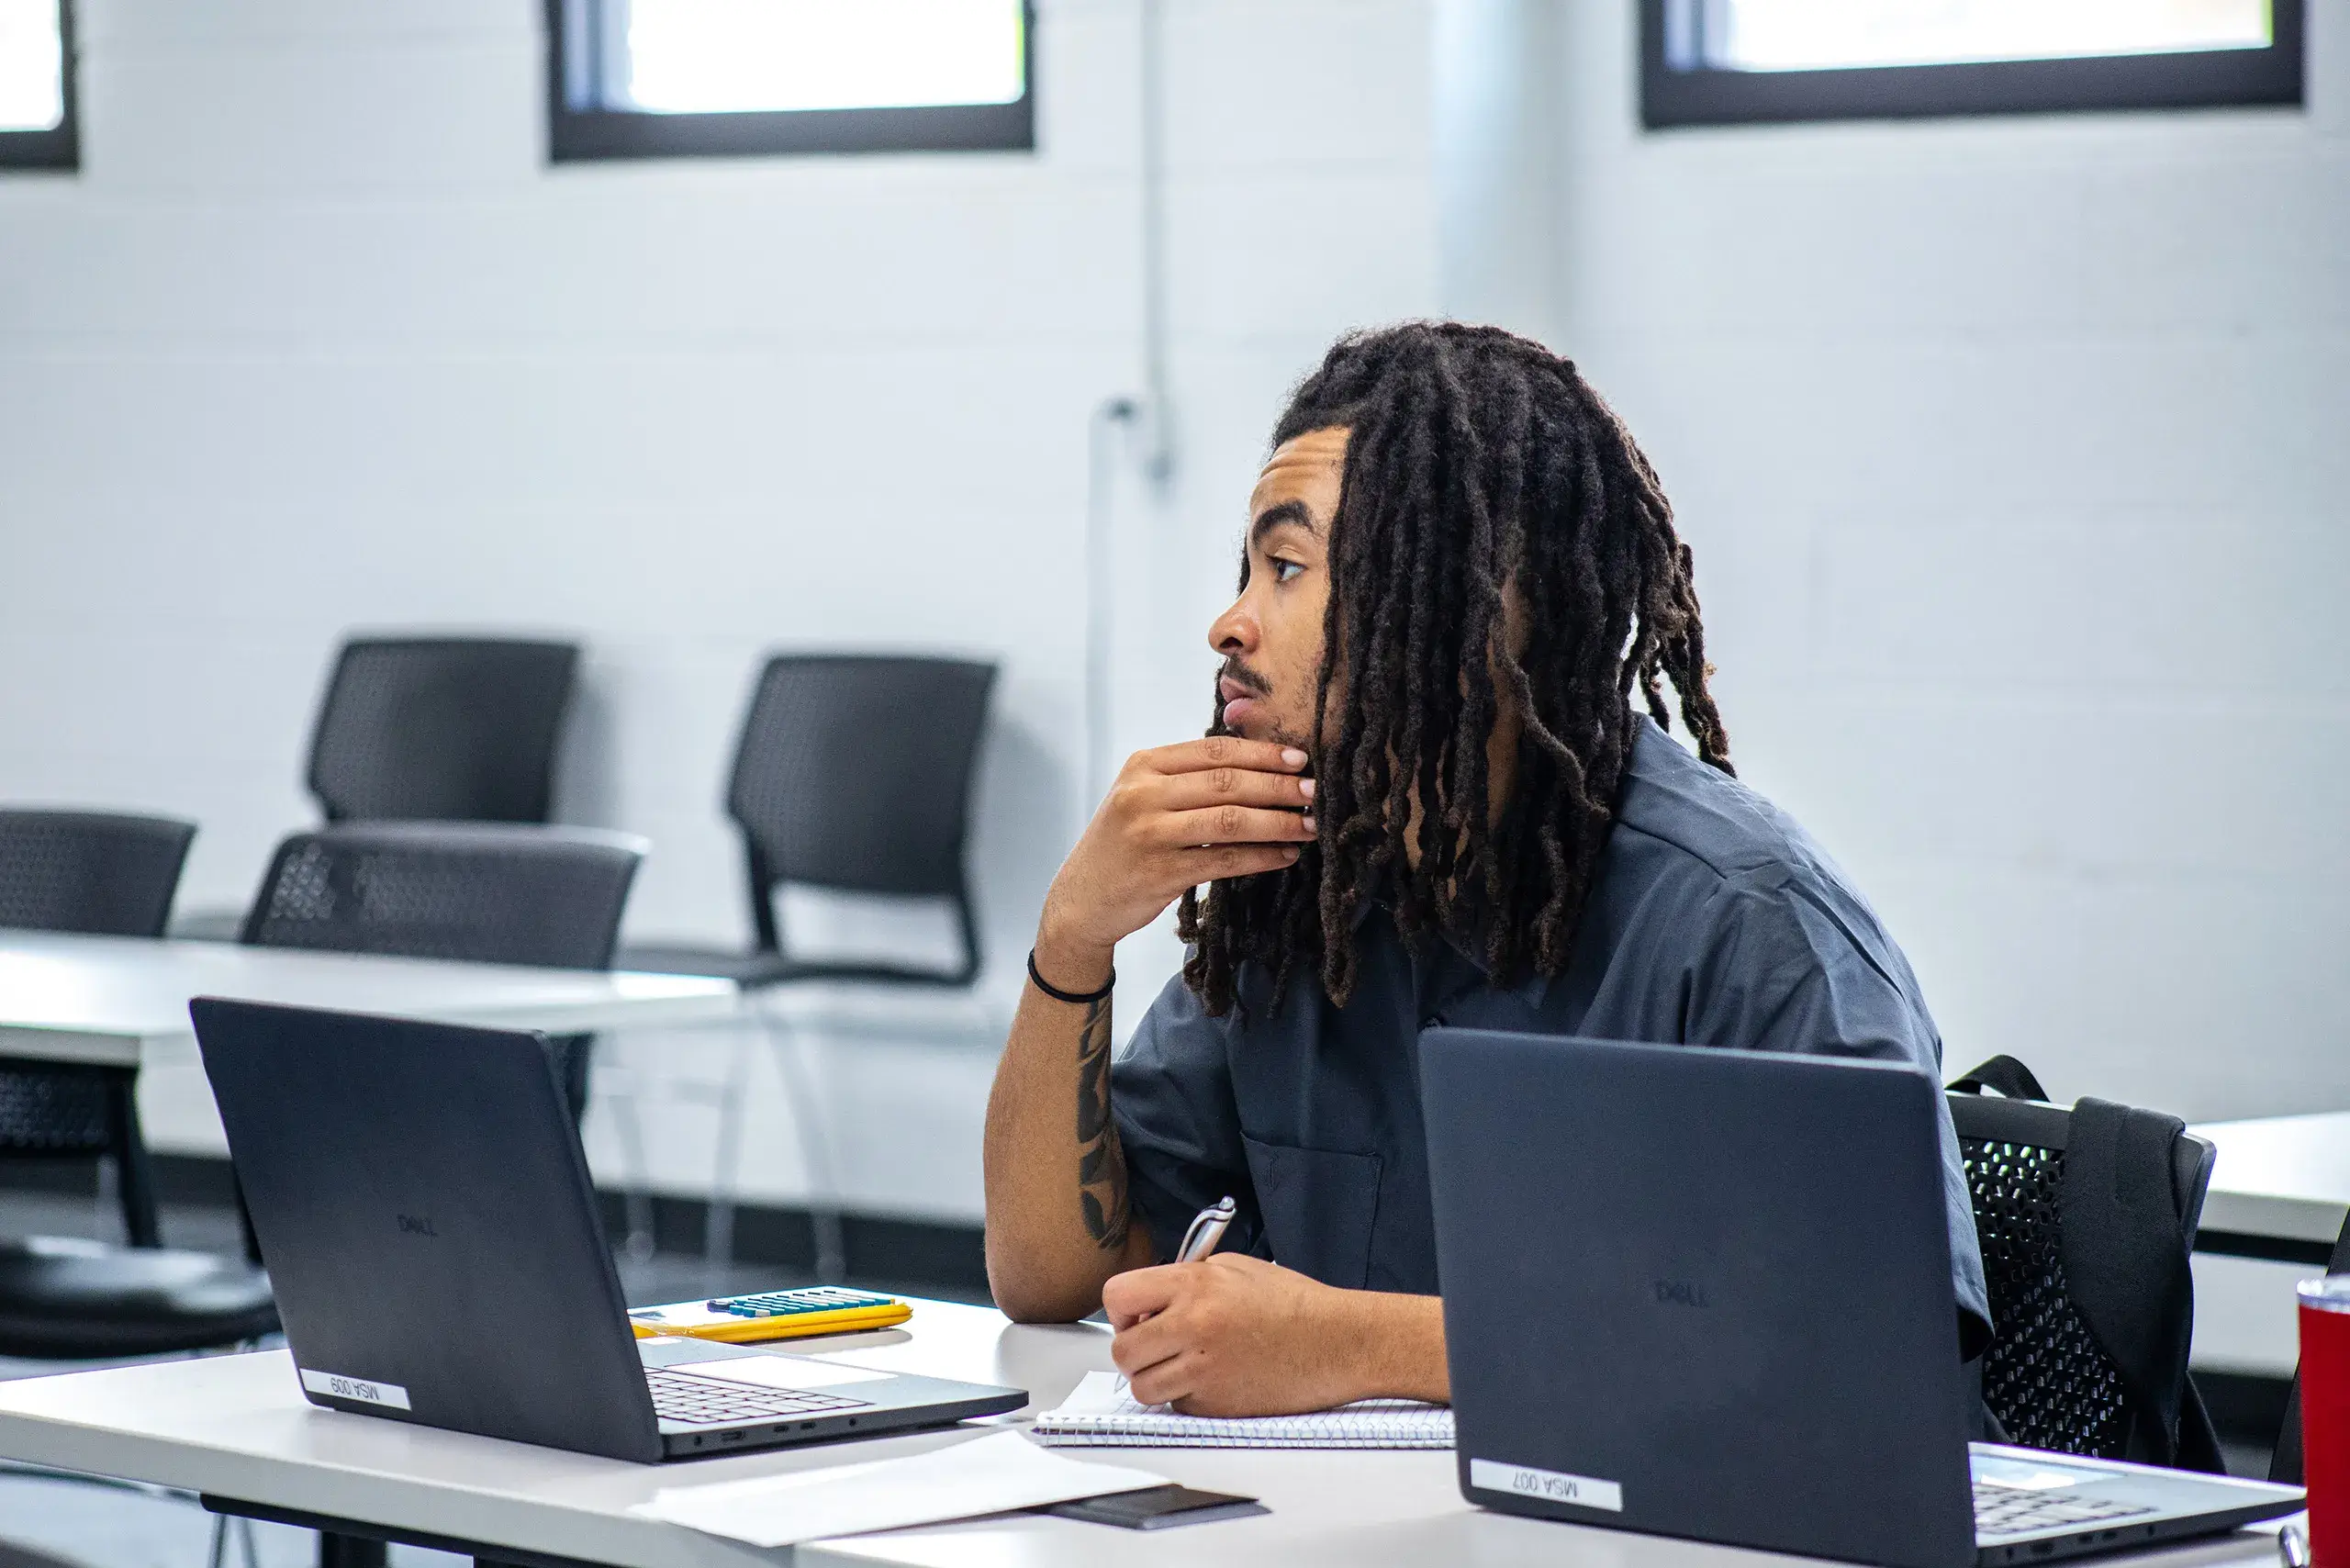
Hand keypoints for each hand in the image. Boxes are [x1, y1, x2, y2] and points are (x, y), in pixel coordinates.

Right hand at [1035, 737, 1314, 984]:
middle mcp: (1144, 794)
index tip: (1300, 759)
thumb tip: (1260, 764)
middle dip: (1279, 786)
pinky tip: (1285, 855)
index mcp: (1143, 765)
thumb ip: (1187, 777)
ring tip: (1309, 825)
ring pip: (1231, 820)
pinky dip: (1261, 857)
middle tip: (1315, 792)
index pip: (1214, 750)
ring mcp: (1151, 834)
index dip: (1262, 753)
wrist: (1081, 900)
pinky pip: (1225, 860)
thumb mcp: (1142, 796)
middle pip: (1227, 782)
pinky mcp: (1162, 873)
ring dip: (1278, 822)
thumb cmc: (1122, 844)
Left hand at [1102, 1254, 1374, 1416]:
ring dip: (1155, 1378)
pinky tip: (1214, 1379)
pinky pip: (1177, 1406)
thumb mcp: (1235, 1268)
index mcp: (1195, 1286)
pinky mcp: (1217, 1406)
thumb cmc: (1294, 1304)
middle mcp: (1193, 1327)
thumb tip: (1150, 1298)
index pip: (1117, 1296)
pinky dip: (1187, 1397)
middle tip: (1156, 1344)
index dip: (1122, 1310)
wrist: (1337, 1342)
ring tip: (1183, 1364)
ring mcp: (1203, 1371)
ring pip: (1143, 1387)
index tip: (1137, 1315)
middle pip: (1122, 1351)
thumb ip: (1187, 1278)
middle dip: (1133, 1349)